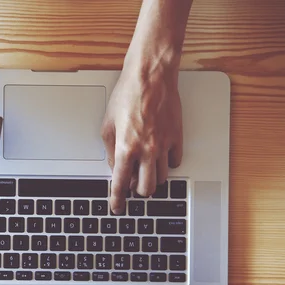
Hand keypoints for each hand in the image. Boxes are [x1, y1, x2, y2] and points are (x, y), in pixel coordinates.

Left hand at [102, 0, 190, 213]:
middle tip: (133, 184)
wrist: (150, 76)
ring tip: (145, 170)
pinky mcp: (177, 137)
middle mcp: (147, 150)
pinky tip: (160, 157)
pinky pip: (175, 161)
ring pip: (162, 178)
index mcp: (126, 148)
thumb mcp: (107, 124)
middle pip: (146, 188)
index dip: (118, 199)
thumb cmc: (128, 95)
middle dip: (138, 191)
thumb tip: (114, 167)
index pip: (121, 183)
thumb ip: (110, 150)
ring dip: (152, 179)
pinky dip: (167, 164)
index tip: (118, 207)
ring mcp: (164, 145)